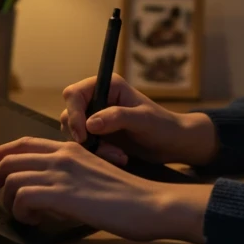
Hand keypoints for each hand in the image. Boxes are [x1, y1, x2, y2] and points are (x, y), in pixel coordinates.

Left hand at [0, 137, 211, 243]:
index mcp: (72, 149)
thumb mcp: (95, 177)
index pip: (27, 143)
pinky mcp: (63, 193)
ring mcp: (63, 173)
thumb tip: (46, 196)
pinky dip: (21, 211)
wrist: (150, 203)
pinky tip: (33, 220)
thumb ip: (70, 179)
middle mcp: (64, 156)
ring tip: (23, 216)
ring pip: (13, 178)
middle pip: (12, 158)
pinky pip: (23, 197)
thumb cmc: (130, 197)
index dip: (3, 151)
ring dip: (11, 201)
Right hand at [59, 73, 217, 167]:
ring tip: (118, 155)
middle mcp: (98, 99)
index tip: (83, 134)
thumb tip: (90, 124)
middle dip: (83, 136)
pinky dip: (98, 154)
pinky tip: (119, 158)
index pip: (74, 94)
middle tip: (106, 150)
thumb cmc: (162, 126)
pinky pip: (85, 146)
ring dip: (92, 148)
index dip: (74, 114)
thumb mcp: (143, 120)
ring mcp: (96, 118)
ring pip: (75, 134)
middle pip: (69, 115)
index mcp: (107, 86)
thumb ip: (117, 118)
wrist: (173, 144)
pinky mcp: (98, 136)